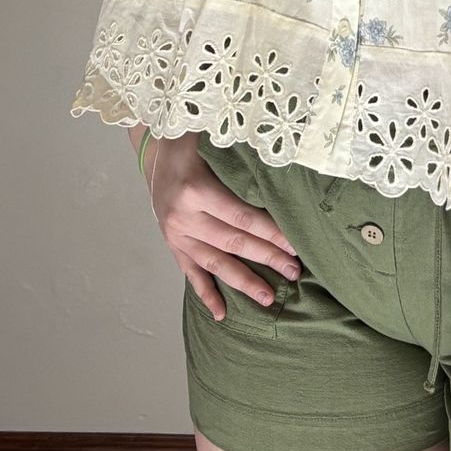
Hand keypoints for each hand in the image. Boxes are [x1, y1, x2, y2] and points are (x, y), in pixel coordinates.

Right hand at [144, 133, 302, 321]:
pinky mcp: (172, 245)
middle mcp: (184, 217)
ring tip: (268, 298)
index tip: (294, 244)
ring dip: (243, 282)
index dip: (269, 232)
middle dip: (266, 259)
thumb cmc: (192, 140)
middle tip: (295, 272)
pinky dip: (205, 294)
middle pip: (233, 243)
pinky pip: (190, 273)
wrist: (155, 150)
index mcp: (196, 190)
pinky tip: (221, 314)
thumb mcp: (212, 137)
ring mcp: (176, 235)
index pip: (241, 217)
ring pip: (214, 263)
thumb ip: (240, 153)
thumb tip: (281, 165)